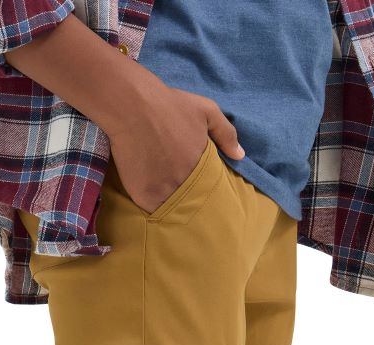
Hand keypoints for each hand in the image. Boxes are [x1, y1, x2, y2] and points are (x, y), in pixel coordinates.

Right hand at [107, 75, 243, 214]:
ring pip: (172, 208)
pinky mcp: (143, 196)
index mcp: (201, 167)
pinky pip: (151, 210)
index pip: (209, 188)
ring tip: (169, 198)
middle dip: (189, 200)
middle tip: (182, 191)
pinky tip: (153, 199)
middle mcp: (184, 183)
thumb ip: (226, 133)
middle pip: (191, 201)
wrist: (132, 107)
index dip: (205, 188)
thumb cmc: (171, 106)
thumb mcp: (206, 111)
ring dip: (172, 206)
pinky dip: (153, 207)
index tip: (201, 187)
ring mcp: (163, 191)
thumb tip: (240, 156)